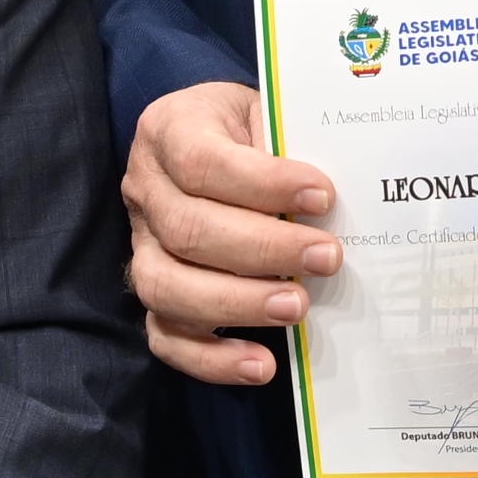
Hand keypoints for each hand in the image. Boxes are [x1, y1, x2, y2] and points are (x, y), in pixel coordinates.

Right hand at [122, 79, 333, 386]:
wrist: (220, 139)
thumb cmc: (254, 129)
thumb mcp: (270, 112)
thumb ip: (291, 144)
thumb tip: (336, 201)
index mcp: (169, 129)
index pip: (202, 162)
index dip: (263, 183)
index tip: (323, 196)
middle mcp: (144, 189)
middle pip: (187, 230)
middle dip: (264, 250)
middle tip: (327, 258)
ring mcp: (141, 245)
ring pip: (167, 287)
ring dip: (238, 303)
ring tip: (298, 308)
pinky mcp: (155, 292)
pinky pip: (165, 337)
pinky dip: (212, 359)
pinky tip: (262, 364)